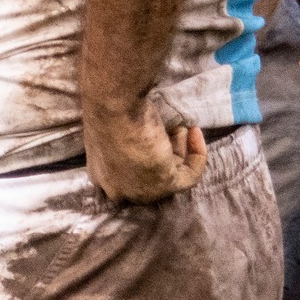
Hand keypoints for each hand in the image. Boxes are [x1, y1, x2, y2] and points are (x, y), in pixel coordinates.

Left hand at [82, 100, 206, 203]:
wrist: (113, 107)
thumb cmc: (111, 110)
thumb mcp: (117, 130)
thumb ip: (131, 140)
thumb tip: (155, 135)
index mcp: (102, 176)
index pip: (132, 172)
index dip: (152, 151)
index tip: (164, 131)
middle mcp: (118, 190)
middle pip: (154, 174)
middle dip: (169, 150)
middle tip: (176, 127)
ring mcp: (139, 192)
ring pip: (172, 176)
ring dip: (182, 148)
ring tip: (182, 124)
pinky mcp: (162, 185)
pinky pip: (189, 177)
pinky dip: (197, 154)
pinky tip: (195, 131)